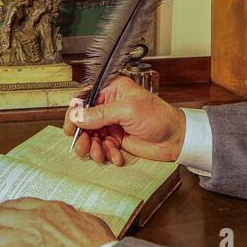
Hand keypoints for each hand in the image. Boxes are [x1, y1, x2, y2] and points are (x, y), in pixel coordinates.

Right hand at [63, 75, 185, 165]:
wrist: (175, 139)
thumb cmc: (158, 117)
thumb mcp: (127, 111)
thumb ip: (100, 114)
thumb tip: (77, 115)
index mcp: (113, 90)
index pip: (85, 99)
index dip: (75, 114)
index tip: (71, 128)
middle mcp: (110, 105)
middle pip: (85, 121)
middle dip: (84, 136)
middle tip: (84, 147)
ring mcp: (113, 123)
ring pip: (92, 136)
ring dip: (94, 148)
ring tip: (100, 155)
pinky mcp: (117, 138)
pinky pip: (103, 147)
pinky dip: (107, 154)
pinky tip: (116, 156)